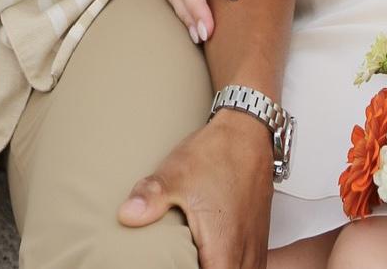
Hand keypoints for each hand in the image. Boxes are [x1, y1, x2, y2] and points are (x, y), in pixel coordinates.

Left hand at [118, 111, 273, 267]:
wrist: (247, 131)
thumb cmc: (217, 153)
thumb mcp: (177, 173)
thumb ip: (151, 197)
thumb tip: (127, 215)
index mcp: (225, 247)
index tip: (178, 265)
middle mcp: (245, 252)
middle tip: (184, 261)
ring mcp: (255, 247)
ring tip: (196, 260)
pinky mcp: (259, 239)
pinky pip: (250, 266)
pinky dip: (233, 266)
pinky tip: (216, 257)